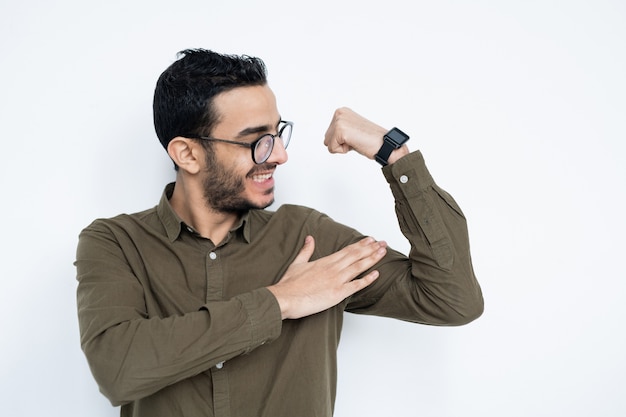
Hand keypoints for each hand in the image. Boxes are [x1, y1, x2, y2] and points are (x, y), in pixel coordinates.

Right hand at [267, 236, 386, 318]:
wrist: (285, 298)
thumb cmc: (289, 284)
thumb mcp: (297, 263)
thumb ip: (306, 250)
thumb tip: (310, 238)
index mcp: (325, 261)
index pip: (347, 250)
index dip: (361, 245)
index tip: (370, 240)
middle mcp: (333, 268)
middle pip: (356, 255)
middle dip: (371, 248)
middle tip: (383, 243)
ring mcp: (337, 280)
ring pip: (359, 267)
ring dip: (372, 259)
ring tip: (383, 252)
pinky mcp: (337, 293)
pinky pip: (356, 285)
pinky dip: (367, 279)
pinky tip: (376, 274)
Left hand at [323, 107, 408, 163]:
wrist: (384, 144)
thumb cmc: (370, 139)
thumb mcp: (351, 130)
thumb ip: (340, 131)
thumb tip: (327, 140)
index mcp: (341, 111)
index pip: (328, 134)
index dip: (341, 140)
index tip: (355, 136)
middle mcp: (339, 113)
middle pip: (326, 138)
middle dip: (340, 144)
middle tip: (356, 139)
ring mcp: (340, 121)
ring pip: (328, 144)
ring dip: (342, 147)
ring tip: (356, 141)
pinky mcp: (340, 130)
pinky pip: (332, 149)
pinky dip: (344, 150)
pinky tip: (355, 143)